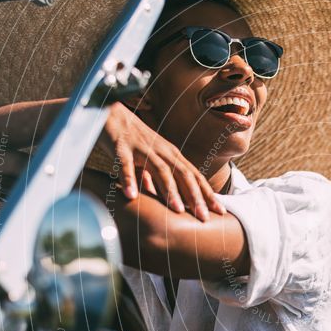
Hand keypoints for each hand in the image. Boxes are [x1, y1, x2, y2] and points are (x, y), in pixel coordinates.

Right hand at [96, 102, 225, 220]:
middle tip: (204, 217)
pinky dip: (129, 179)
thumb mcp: (149, 163)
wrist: (110, 113)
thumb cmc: (132, 141)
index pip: (194, 176)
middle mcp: (162, 151)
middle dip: (195, 197)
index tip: (220, 211)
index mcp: (171, 155)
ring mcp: (143, 148)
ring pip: (160, 171)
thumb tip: (162, 201)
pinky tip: (131, 196)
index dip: (207, 193)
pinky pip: (126, 165)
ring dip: (170, 191)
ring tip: (177, 210)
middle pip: (183, 175)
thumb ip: (155, 181)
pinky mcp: (121, 147)